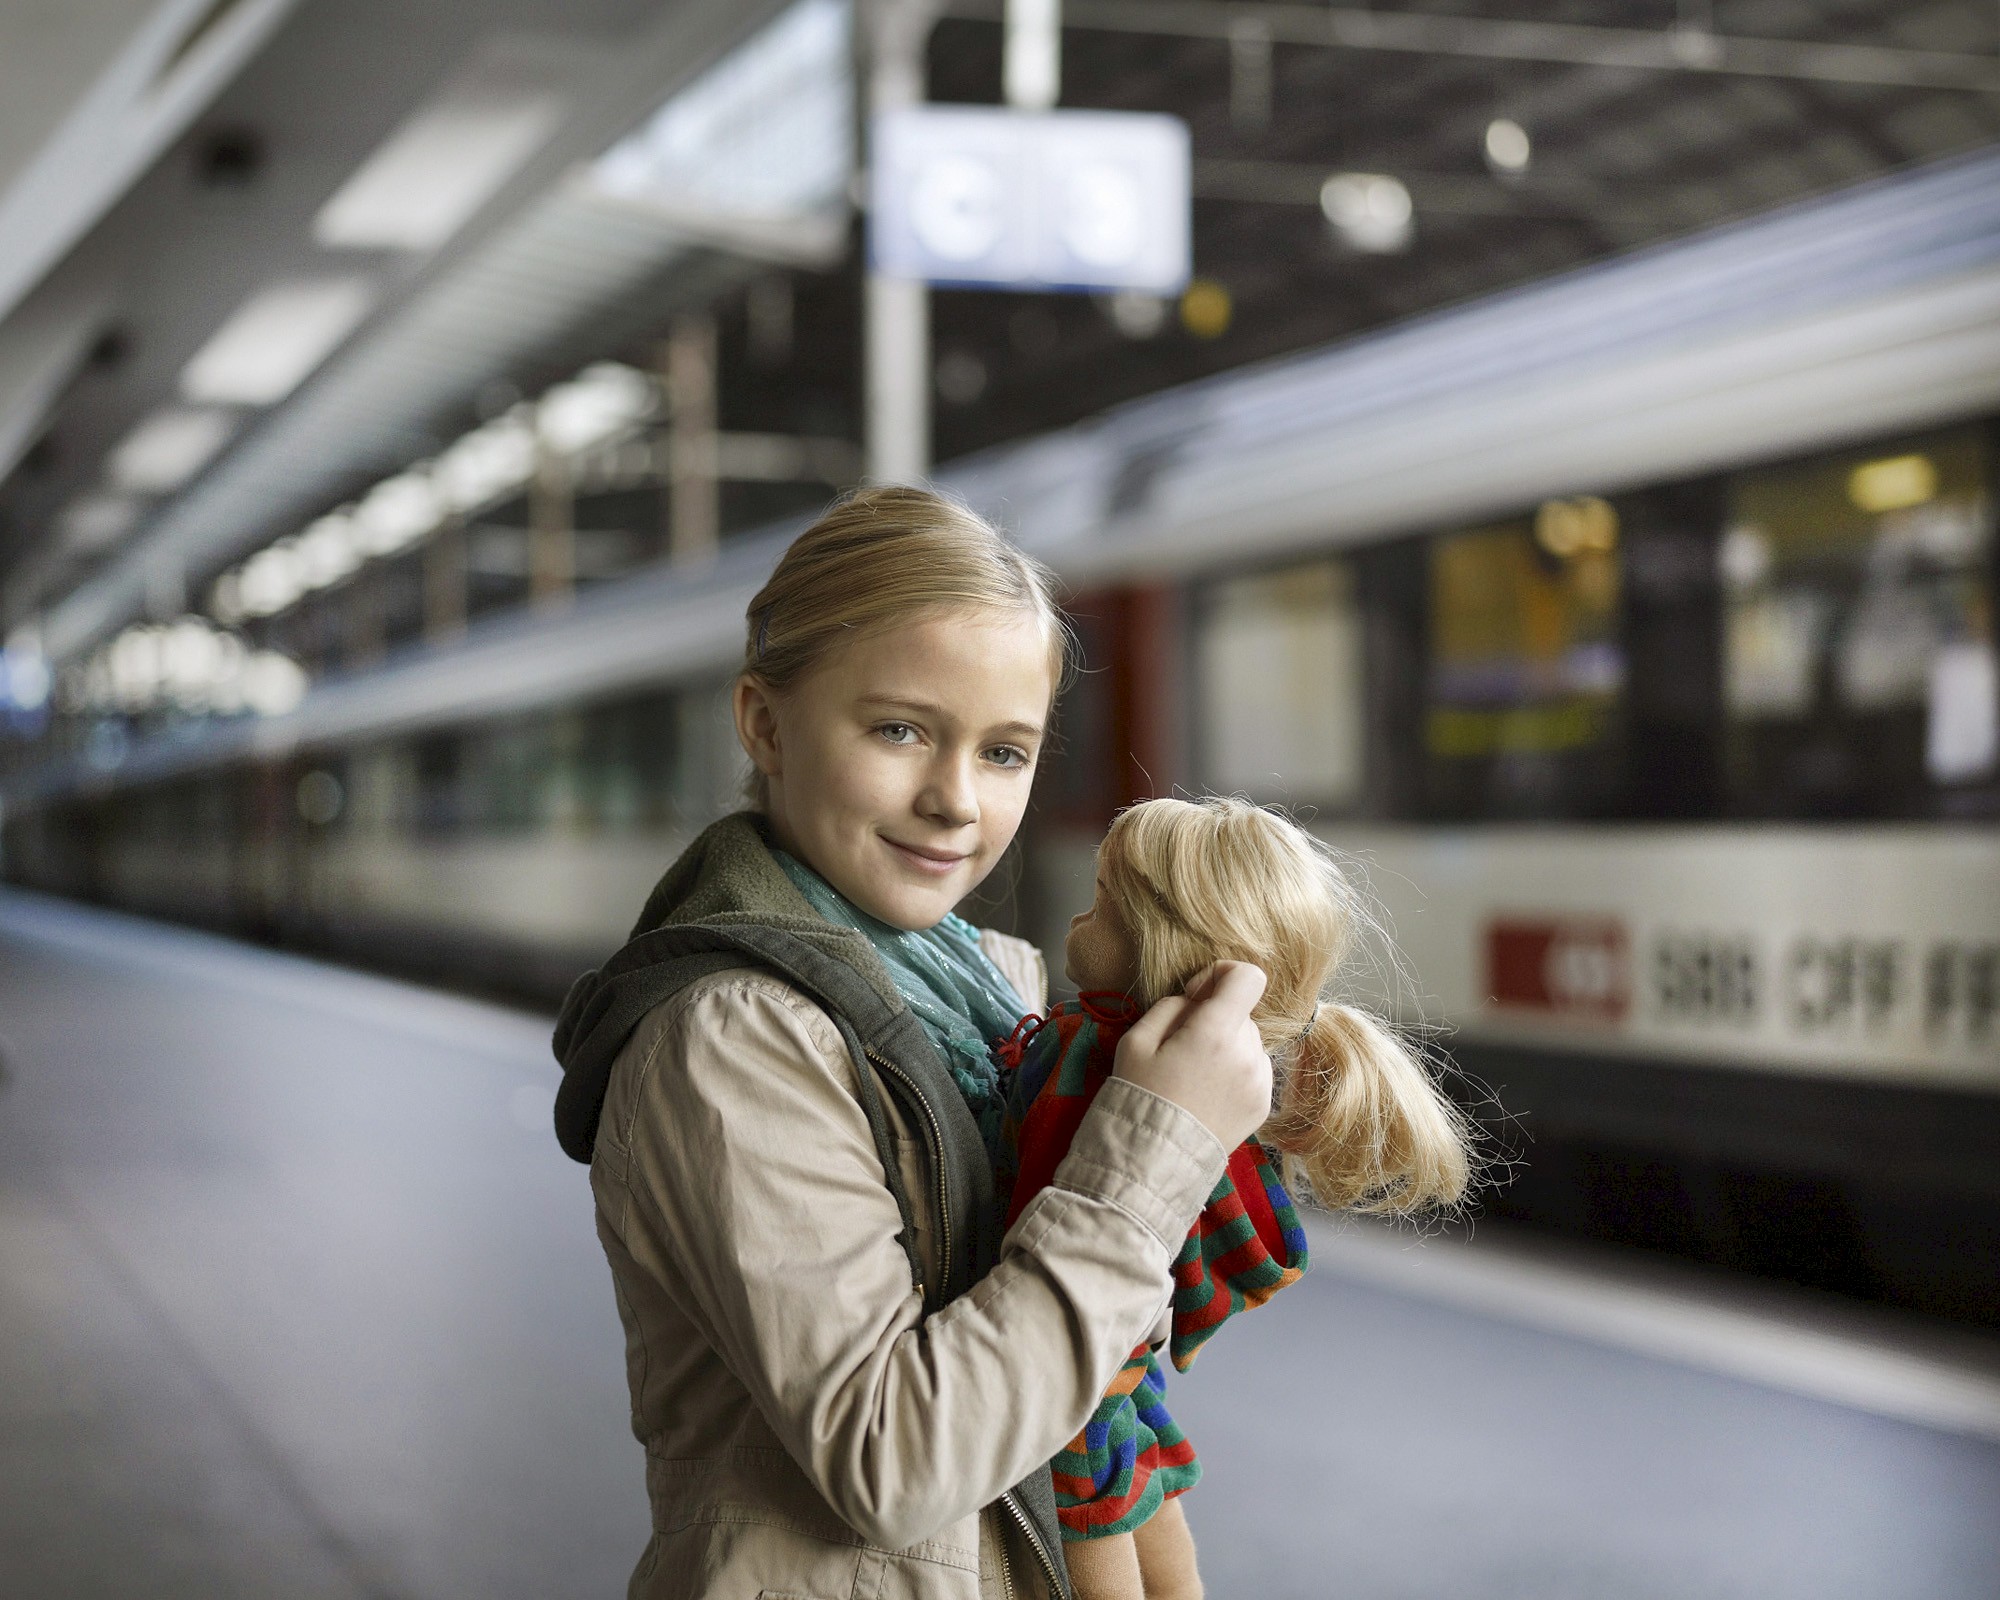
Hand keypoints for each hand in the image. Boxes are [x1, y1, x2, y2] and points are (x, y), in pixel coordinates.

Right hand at [1111, 961, 1271, 1148]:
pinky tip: (1207, 1093)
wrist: (1153, 1161)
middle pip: (1241, 1013)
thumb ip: (1172, 1006)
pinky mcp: (1264, 1105)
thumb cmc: (1138, 1096)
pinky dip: (1235, 1071)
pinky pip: (1254, 1069)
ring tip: (1193, 1076)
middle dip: (1214, 1020)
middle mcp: (1248, 1054)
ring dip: (1226, 1046)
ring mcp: (1260, 1082)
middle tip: (1181, 1048)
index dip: (1220, 975)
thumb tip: (1198, 1000)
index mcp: (1216, 1032)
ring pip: (1248, 1041)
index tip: (1195, 997)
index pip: (1248, 977)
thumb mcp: (1136, 1040)